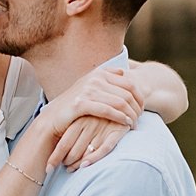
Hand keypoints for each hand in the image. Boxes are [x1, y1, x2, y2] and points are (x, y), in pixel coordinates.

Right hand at [18, 69, 140, 175]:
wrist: (53, 118)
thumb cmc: (76, 105)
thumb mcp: (91, 87)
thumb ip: (107, 79)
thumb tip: (123, 71)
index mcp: (100, 72)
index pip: (130, 83)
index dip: (140, 97)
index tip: (143, 109)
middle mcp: (94, 78)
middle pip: (128, 93)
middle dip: (137, 108)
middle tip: (140, 119)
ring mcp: (88, 89)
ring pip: (120, 102)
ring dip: (131, 115)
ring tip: (134, 124)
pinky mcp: (81, 103)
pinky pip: (108, 111)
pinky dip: (120, 118)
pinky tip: (126, 125)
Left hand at [49, 113, 130, 170]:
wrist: (125, 96)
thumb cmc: (101, 112)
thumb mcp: (85, 114)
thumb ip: (72, 127)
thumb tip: (54, 141)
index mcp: (78, 117)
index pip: (63, 141)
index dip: (55, 156)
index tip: (48, 168)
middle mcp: (88, 122)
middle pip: (72, 148)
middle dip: (63, 161)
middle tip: (58, 170)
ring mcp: (102, 127)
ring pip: (86, 150)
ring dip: (77, 163)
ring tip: (70, 170)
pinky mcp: (116, 130)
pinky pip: (104, 148)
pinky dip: (94, 158)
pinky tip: (85, 166)